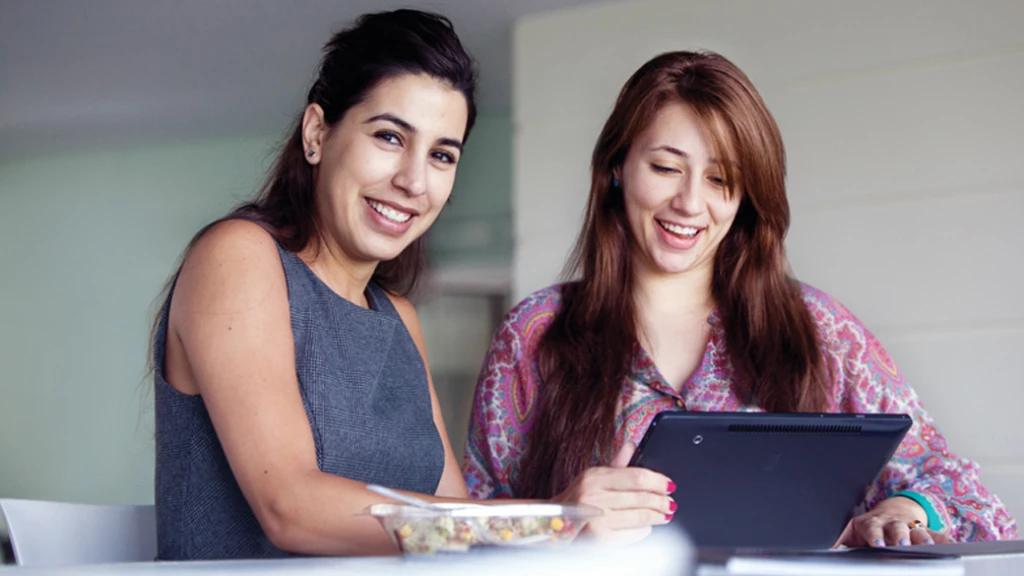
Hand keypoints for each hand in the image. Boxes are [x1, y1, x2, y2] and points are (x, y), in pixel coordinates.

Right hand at [554, 442, 675, 544]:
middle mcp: (594, 496)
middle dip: (661, 501)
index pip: (636, 476)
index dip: (658, 481)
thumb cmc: (577, 499)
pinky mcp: (600, 538)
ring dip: (657, 516)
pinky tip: (648, 527)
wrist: (556, 523)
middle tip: (671, 503)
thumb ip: (616, 463)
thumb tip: (631, 444)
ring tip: (665, 515)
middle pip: (641, 497)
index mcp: (595, 477)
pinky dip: (644, 530)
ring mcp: (597, 519)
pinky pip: (632, 533)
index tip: (669, 485)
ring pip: (640, 516)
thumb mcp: (593, 476)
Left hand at [835, 496, 952, 547]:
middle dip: (900, 537)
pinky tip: (953, 546)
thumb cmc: (869, 528)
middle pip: (897, 528)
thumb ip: (838, 540)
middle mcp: (892, 524)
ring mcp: (911, 527)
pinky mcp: (927, 532)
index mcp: (872, 524)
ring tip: (929, 547)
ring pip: (918, 531)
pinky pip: (939, 535)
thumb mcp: (850, 531)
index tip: (877, 543)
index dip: (874, 535)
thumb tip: (822, 548)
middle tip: (902, 545)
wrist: (891, 512)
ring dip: (923, 538)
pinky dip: (945, 540)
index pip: (872, 528)